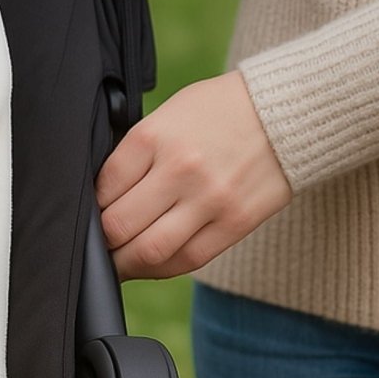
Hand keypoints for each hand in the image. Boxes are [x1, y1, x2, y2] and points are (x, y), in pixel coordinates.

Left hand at [96, 71, 292, 279]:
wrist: (288, 109)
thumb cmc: (217, 111)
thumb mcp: (165, 116)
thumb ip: (134, 155)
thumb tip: (101, 198)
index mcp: (152, 138)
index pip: (101, 190)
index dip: (89, 210)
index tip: (90, 217)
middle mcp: (179, 169)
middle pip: (119, 226)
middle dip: (103, 242)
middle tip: (99, 246)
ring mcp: (210, 199)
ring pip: (150, 252)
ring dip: (126, 265)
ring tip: (118, 263)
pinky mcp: (236, 222)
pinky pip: (188, 259)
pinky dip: (161, 268)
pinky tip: (150, 265)